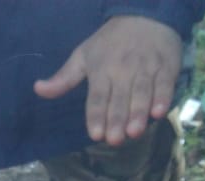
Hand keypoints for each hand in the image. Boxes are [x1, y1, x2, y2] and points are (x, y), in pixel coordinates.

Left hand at [33, 16, 181, 144]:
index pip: (97, 96)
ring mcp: (146, 68)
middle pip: (120, 99)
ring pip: (142, 93)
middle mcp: (123, 70)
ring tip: (135, 132)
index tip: (95, 134)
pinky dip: (163, 98)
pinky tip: (159, 113)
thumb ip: (64, 78)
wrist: (146, 15)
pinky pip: (165, 84)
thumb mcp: (84, 55)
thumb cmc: (111, 41)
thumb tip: (38, 89)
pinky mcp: (166, 67)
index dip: (96, 115)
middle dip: (117, 119)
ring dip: (138, 113)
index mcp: (101, 69)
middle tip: (115, 140)